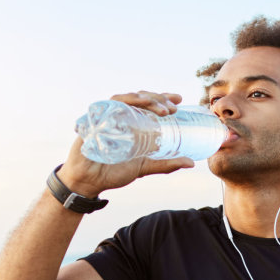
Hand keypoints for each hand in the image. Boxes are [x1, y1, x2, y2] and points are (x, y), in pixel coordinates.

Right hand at [59, 91, 193, 196]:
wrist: (89, 182)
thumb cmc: (113, 172)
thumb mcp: (144, 167)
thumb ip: (165, 164)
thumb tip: (191, 163)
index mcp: (132, 123)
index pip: (148, 104)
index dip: (163, 98)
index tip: (179, 100)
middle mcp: (120, 116)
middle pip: (139, 98)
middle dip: (158, 99)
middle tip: (173, 109)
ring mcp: (107, 116)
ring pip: (126, 98)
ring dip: (144, 100)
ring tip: (161, 110)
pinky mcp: (94, 120)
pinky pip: (107, 105)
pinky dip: (121, 102)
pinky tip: (136, 105)